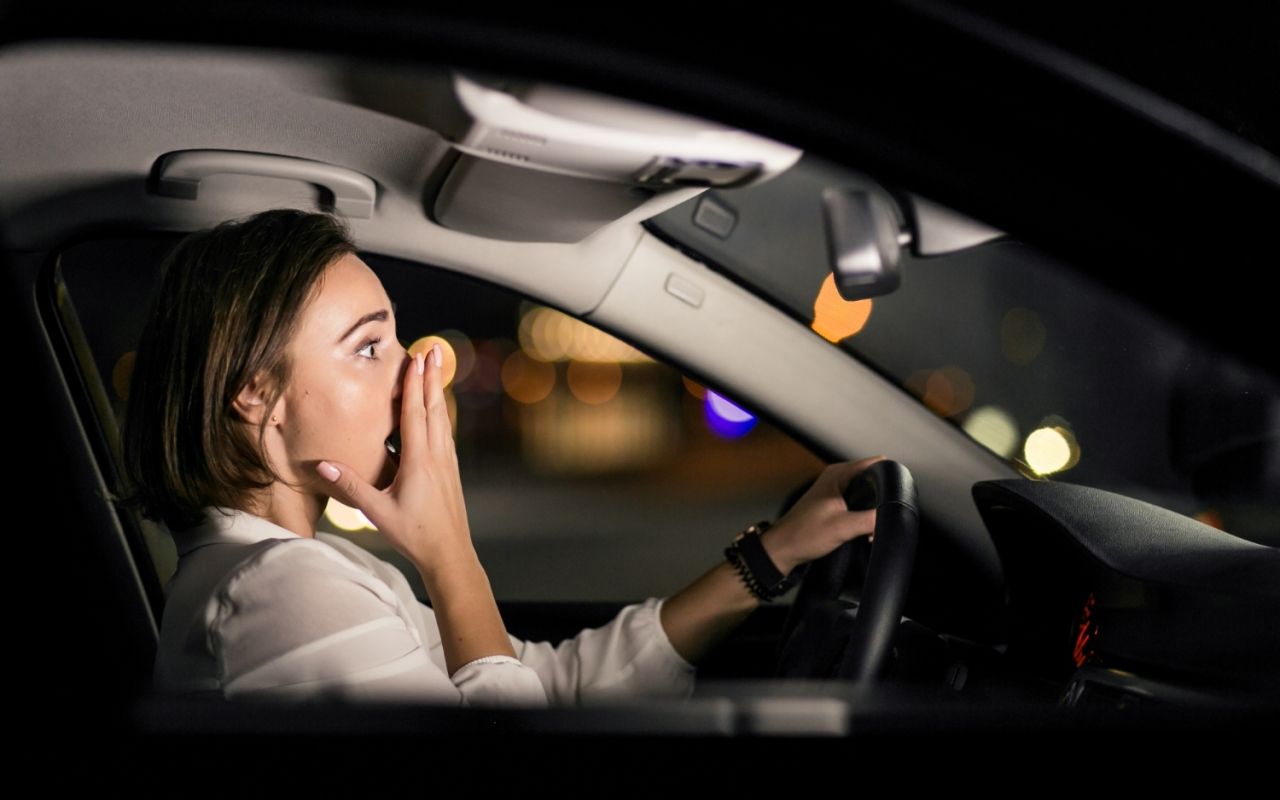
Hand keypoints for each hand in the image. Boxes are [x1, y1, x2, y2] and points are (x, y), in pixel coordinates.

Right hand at [315, 344, 472, 572]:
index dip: (414, 384)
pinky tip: (439, 411)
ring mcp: (447, 463)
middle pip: (434, 408)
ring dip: (437, 391)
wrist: (450, 555)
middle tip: (434, 349)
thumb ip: (350, 486)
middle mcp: (437, 456)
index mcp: (420, 461)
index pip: (415, 414)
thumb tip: (321, 464)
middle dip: (432, 376)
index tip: (416, 358)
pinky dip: (440, 414)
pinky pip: (445, 434)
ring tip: (437, 368)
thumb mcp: (378, 512)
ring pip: (443, 419)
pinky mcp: (450, 471)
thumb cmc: (414, 535)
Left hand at [759, 455, 887, 574]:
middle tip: (885, 514)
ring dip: (874, 508)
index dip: (889, 477)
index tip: (897, 494)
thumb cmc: (804, 535)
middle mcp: (836, 477)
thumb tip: (893, 515)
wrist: (784, 549)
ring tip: (874, 526)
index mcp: (838, 474)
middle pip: (873, 479)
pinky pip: (858, 502)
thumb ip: (871, 519)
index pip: (875, 464)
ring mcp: (835, 489)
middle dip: (883, 496)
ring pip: (866, 492)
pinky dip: (865, 514)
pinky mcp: (834, 503)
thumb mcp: (843, 527)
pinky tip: (866, 530)